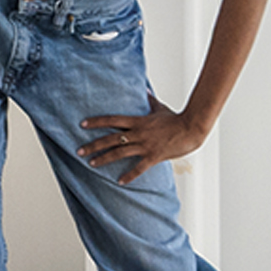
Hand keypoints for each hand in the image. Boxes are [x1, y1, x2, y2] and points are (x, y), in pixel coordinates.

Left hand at [78, 99, 207, 179]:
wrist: (191, 128)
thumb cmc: (176, 118)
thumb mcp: (160, 107)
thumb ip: (149, 100)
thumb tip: (144, 88)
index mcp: (138, 121)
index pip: (112, 120)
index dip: (97, 122)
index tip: (82, 124)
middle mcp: (138, 133)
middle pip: (111, 139)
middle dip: (94, 145)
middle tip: (79, 150)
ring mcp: (145, 145)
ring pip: (120, 153)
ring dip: (104, 158)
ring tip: (91, 164)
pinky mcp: (154, 156)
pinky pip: (139, 168)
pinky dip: (129, 175)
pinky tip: (119, 182)